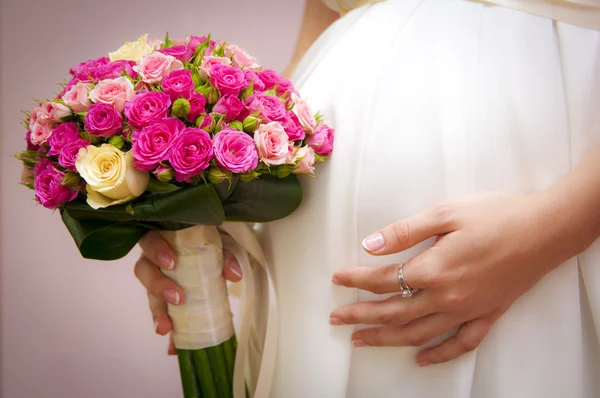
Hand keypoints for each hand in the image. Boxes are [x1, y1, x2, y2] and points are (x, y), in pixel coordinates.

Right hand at [135, 231, 242, 354]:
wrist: (211, 250)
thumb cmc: (207, 242)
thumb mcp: (218, 244)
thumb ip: (225, 255)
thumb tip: (234, 275)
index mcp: (163, 239)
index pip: (151, 240)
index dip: (157, 252)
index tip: (171, 264)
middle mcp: (153, 259)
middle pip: (144, 271)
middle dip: (158, 286)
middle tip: (177, 298)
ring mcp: (157, 280)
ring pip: (149, 296)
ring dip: (157, 313)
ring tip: (166, 329)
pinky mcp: (164, 300)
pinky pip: (162, 316)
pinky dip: (170, 332)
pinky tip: (173, 348)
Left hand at [329, 192, 583, 365]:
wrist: (546, 229)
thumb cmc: (496, 215)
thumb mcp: (445, 213)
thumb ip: (404, 232)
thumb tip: (370, 245)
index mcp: (434, 269)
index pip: (383, 280)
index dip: (356, 280)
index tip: (337, 279)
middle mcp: (447, 296)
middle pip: (393, 312)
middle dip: (360, 316)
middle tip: (336, 319)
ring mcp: (468, 310)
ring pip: (418, 333)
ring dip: (386, 338)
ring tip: (361, 340)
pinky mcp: (488, 314)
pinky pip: (460, 343)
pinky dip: (440, 354)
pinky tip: (422, 359)